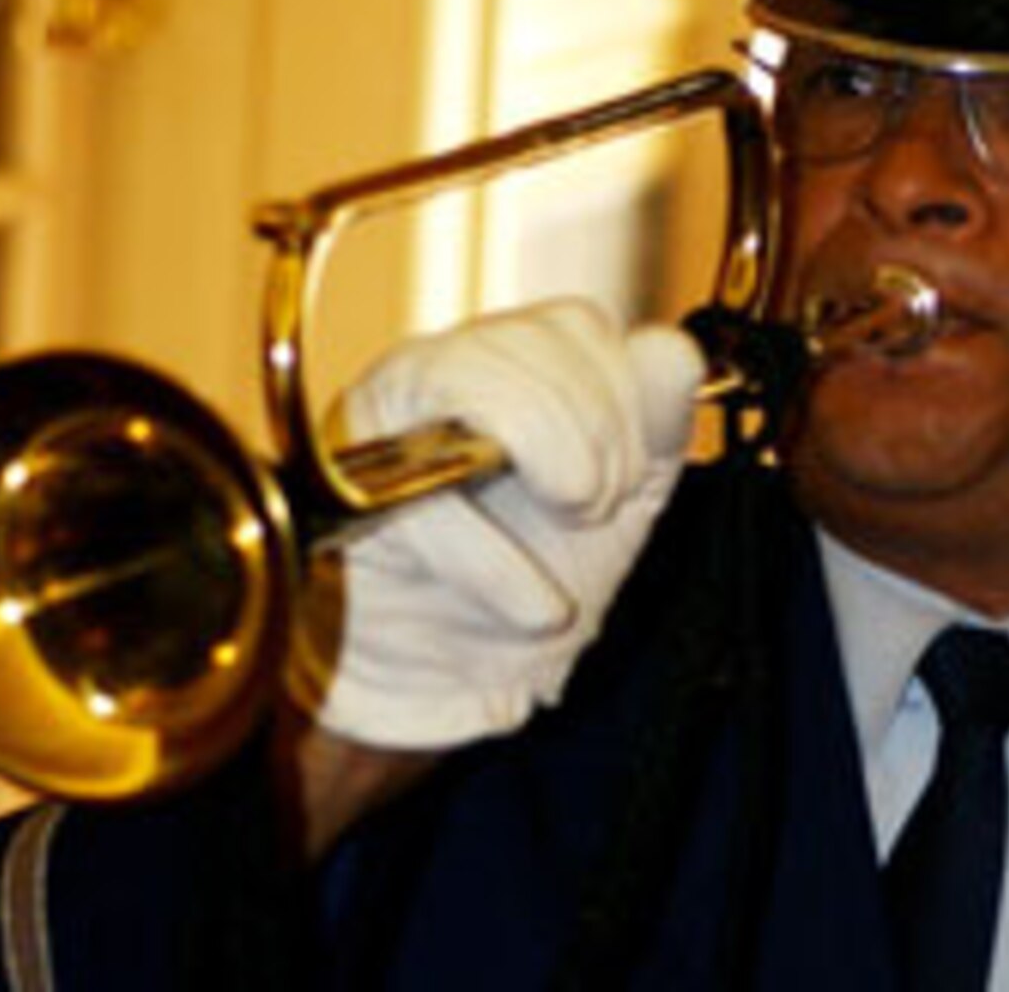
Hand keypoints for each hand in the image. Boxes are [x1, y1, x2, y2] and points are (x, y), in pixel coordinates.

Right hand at [286, 299, 705, 749]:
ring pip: (483, 379)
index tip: (626, 480)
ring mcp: (384, 413)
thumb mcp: (613, 507)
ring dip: (553, 470)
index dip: (623, 397)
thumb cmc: (512, 589)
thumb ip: (653, 426)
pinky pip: (427, 489)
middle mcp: (441, 370)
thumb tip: (671, 352)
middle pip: (539, 341)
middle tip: (590, 513)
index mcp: (510, 366)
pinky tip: (527, 605)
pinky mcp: (338, 482)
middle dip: (596, 437)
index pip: (577, 324)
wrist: (434, 683)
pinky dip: (493, 560)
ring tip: (557, 547)